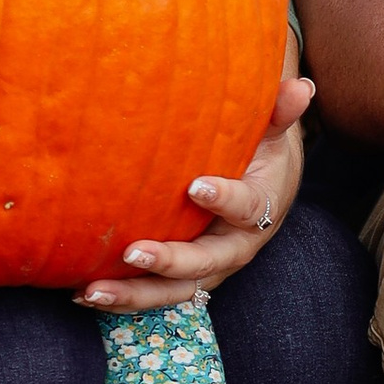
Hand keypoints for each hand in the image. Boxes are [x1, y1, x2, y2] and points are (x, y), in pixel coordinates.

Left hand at [79, 69, 311, 314]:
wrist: (261, 189)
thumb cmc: (261, 155)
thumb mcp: (272, 134)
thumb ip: (279, 113)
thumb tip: (301, 86)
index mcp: (260, 210)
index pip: (246, 209)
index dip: (224, 199)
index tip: (195, 186)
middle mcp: (235, 248)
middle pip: (204, 263)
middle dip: (168, 261)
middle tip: (132, 252)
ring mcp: (208, 269)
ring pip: (174, 291)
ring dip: (133, 294)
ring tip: (92, 291)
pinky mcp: (185, 278)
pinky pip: (154, 294)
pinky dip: (121, 297)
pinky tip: (81, 293)